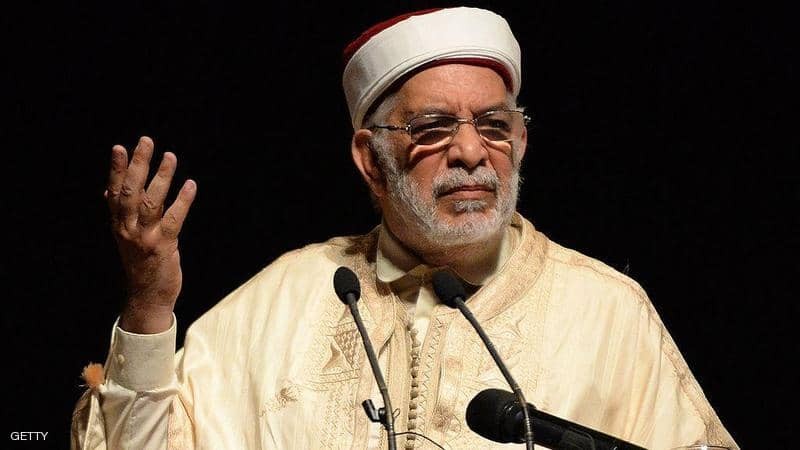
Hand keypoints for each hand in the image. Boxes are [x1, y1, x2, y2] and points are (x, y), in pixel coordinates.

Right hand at [106, 136, 196, 333]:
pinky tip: (190, 185)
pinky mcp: (163, 247)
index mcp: (118, 224)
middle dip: (138, 164)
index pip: (114, 191)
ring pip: (151, 202)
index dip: (115, 169)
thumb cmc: (140, 263)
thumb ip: (120, 213)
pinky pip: (174, 219)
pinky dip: (183, 201)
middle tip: (146, 141)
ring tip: (170, 156)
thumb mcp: (125, 237)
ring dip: (161, 177)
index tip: (119, 147)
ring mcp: (145, 238)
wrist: (147, 297)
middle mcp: (128, 229)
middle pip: (130, 191)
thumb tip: (108, 191)